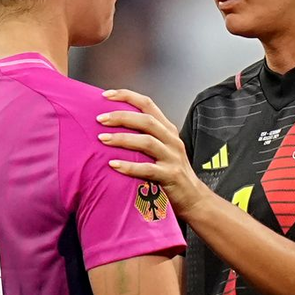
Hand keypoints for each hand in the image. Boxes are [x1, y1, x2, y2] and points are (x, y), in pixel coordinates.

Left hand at [97, 89, 209, 219]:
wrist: (194, 198)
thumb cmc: (170, 172)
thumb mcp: (162, 149)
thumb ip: (145, 136)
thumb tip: (112, 127)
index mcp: (167, 129)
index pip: (147, 104)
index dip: (127, 96)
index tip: (105, 95)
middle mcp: (171, 139)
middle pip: (146, 120)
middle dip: (121, 116)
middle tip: (99, 118)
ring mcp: (172, 157)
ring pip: (147, 141)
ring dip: (122, 139)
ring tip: (102, 139)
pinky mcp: (171, 176)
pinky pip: (148, 169)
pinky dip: (129, 166)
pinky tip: (113, 165)